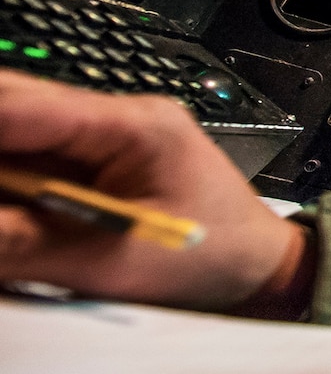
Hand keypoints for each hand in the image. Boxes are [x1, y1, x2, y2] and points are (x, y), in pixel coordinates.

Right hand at [0, 70, 306, 312]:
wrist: (261, 268)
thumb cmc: (214, 258)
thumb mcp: (115, 261)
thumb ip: (27, 243)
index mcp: (134, 124)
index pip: (25, 104)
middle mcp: (114, 119)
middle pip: (11, 114)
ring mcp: (102, 139)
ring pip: (13, 140)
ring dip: (0, 174)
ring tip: (13, 226)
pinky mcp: (90, 165)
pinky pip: (26, 166)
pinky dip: (9, 189)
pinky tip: (12, 218)